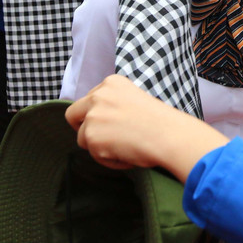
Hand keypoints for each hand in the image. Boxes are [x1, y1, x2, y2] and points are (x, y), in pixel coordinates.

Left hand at [65, 75, 228, 180]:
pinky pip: (94, 155)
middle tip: (101, 139)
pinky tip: (126, 155)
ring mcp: (92, 116)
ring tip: (124, 149)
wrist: (168, 135)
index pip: (89, 99)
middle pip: (73, 114)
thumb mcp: (135, 99)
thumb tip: (101, 122)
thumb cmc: (160, 121)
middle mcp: (98, 96)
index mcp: (111, 83)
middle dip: (83, 128)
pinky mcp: (91, 137)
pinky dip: (108, 159)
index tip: (110, 124)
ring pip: (83, 138)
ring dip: (100, 147)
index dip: (96, 114)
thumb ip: (114, 104)